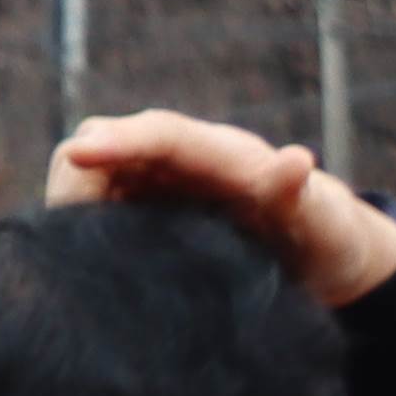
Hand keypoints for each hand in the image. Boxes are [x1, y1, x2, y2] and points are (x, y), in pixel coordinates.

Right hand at [46, 112, 395, 307]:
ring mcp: (160, 182)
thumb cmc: (329, 239)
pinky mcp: (146, 208)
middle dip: (78, 175)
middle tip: (66, 236)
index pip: (160, 134)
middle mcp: (184, 159)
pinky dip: (79, 225)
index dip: (118, 141)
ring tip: (70, 254)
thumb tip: (295, 160)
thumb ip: (302, 196)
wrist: (328, 256)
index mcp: (225, 154)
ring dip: (72, 204)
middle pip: (105, 142)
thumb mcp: (324, 224)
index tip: (79, 155)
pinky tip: (81, 261)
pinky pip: (95, 205)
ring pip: (90, 174)